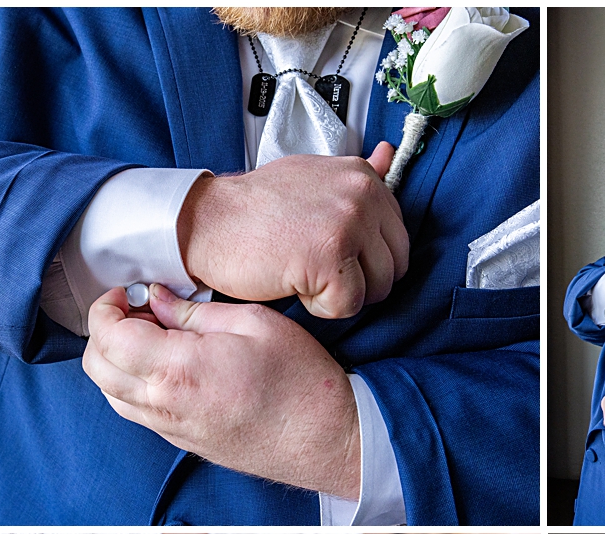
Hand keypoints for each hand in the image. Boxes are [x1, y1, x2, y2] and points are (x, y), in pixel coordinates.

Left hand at [83, 284, 360, 496]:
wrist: (325, 440)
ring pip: (109, 392)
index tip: (128, 292)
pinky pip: (133, 410)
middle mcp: (164, 405)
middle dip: (103, 331)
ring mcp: (169, 429)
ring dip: (115, 359)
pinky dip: (131, 382)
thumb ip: (193, 311)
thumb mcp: (253, 323)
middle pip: (95, 367)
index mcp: (178, 370)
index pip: (108, 337)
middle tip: (136, 309)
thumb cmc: (299, 381)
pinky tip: (163, 363)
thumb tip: (156, 299)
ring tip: (151, 335)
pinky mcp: (180, 440)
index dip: (106, 307)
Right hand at [178, 142, 406, 318]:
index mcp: (362, 177)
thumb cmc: (254, 210)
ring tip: (302, 271)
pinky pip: (347, 306)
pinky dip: (319, 308)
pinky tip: (293, 282)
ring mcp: (349, 225)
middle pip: (393, 267)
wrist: (208, 222)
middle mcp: (362, 196)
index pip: (397, 237)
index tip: (325, 250)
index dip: (362, 258)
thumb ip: (356, 179)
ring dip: (338, 294)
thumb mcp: (312, 179)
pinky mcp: (330, 259)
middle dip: (357, 280)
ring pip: (376, 289)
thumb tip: (389, 153)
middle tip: (314, 267)